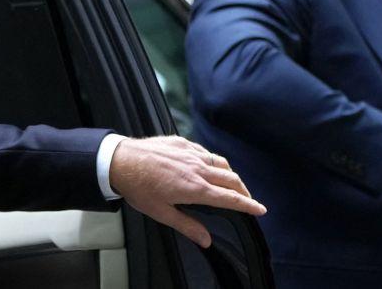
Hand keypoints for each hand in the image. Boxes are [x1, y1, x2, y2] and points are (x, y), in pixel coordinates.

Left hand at [109, 136, 266, 247]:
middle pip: (232, 179)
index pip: (230, 199)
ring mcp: (191, 153)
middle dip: (244, 191)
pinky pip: (205, 152)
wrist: (120, 160)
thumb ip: (187, 226)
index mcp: (195, 188)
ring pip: (221, 163)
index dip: (249, 205)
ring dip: (230, 175)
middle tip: (248, 200)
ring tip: (231, 184)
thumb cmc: (138, 187)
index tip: (261, 209)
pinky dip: (213, 161)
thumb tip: (205, 240)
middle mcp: (198, 169)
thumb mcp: (162, 213)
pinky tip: (208, 165)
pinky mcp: (182, 143)